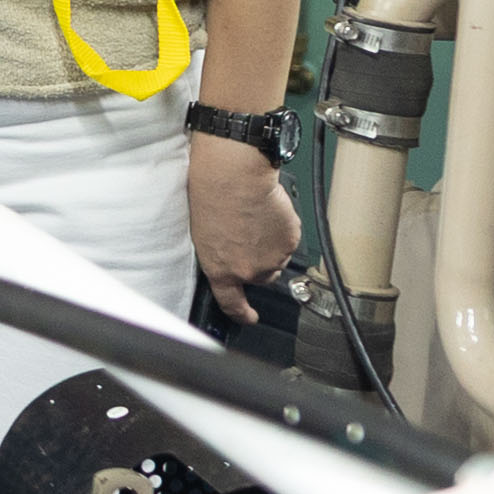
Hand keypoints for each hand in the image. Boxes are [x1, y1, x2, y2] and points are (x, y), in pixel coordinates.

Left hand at [189, 131, 300, 322]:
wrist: (233, 177)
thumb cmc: (210, 196)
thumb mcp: (204, 234)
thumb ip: (221, 254)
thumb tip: (232, 255)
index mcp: (220, 270)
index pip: (231, 303)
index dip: (242, 314)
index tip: (249, 317)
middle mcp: (248, 271)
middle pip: (262, 276)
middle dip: (259, 260)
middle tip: (250, 235)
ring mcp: (272, 258)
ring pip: (277, 257)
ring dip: (271, 243)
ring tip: (256, 218)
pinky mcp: (290, 242)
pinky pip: (290, 239)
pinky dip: (283, 228)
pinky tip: (268, 212)